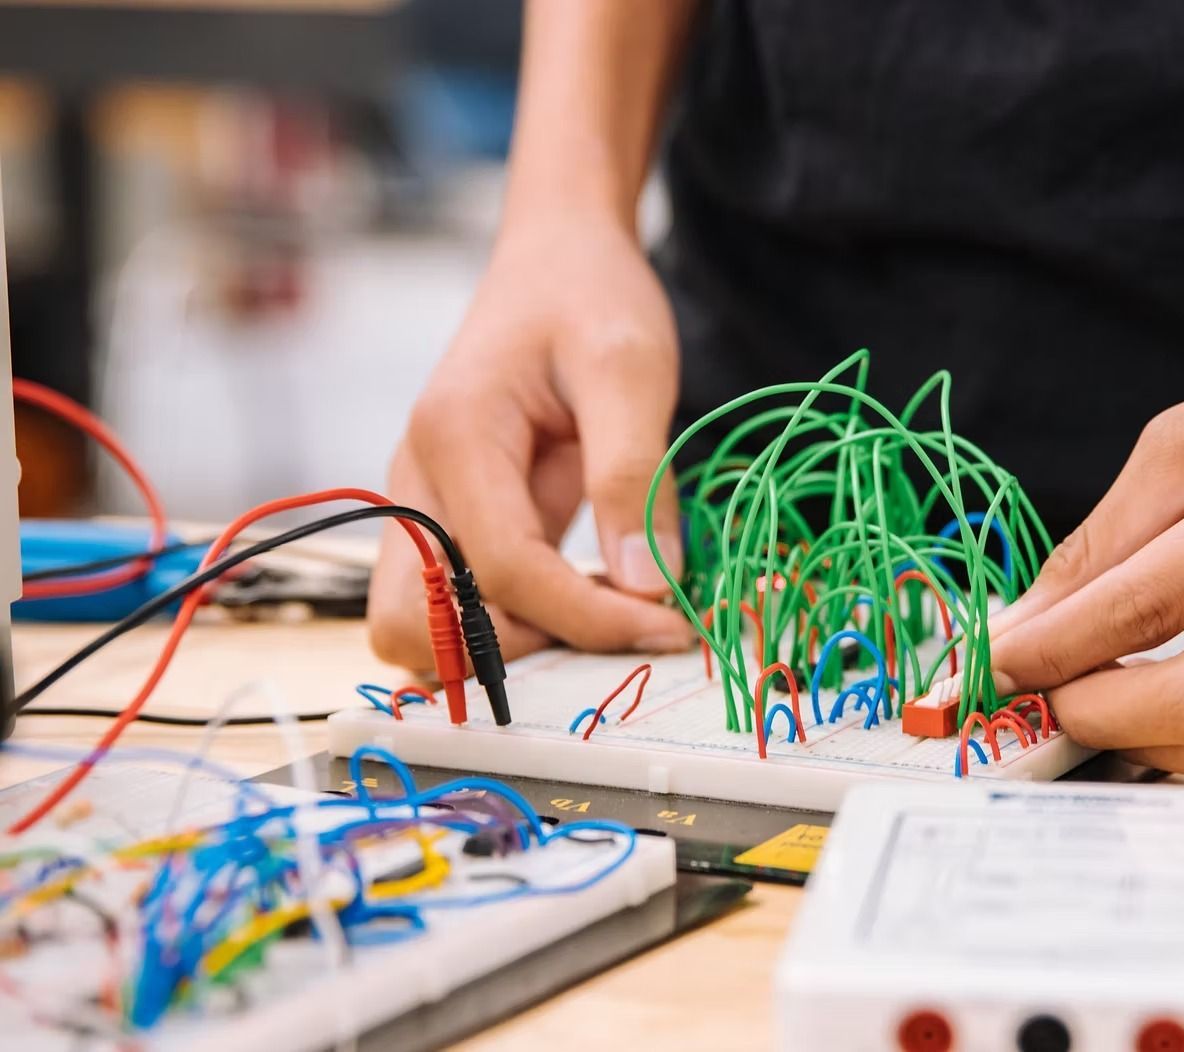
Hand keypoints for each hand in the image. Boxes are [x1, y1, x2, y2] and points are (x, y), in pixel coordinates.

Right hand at [368, 213, 693, 667]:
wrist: (556, 257)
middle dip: (513, 652)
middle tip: (615, 631)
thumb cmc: (591, 296)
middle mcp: (416, 480)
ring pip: (421, 629)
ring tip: (605, 618)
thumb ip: (634, 476)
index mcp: (455, 436)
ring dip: (504, 648)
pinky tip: (591, 600)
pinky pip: (458, 603)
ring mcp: (424, 505)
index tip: (670, 627)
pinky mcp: (451, 520)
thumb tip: (646, 587)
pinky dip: (514, 624)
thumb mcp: (630, 368)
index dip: (587, 618)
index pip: (504, 572)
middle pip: (414, 626)